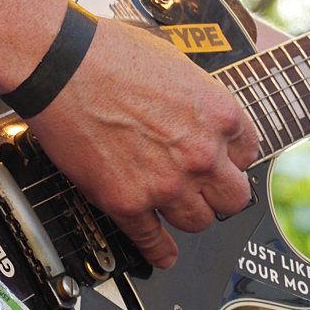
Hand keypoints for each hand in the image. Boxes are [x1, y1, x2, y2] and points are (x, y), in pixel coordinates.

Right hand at [25, 17, 259, 268]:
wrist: (61, 68)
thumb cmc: (108, 55)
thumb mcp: (175, 64)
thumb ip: (196, 99)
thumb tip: (196, 115)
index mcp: (218, 114)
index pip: (248, 154)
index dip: (230, 159)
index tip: (218, 163)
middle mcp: (200, 154)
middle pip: (233, 198)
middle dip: (219, 194)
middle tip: (205, 192)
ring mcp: (165, 183)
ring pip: (198, 222)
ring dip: (188, 216)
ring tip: (177, 213)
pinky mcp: (127, 202)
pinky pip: (153, 239)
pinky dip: (159, 251)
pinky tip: (163, 254)